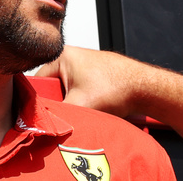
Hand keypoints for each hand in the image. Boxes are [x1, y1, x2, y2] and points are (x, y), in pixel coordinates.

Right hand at [34, 46, 149, 116]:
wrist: (146, 89)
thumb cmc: (119, 87)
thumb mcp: (78, 104)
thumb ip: (55, 114)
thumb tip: (40, 125)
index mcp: (62, 55)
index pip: (36, 83)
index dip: (38, 102)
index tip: (40, 115)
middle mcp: (72, 57)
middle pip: (51, 88)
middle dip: (57, 104)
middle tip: (65, 114)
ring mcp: (83, 66)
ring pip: (65, 92)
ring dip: (70, 104)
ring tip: (80, 110)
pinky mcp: (93, 76)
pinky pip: (77, 92)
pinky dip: (81, 102)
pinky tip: (89, 108)